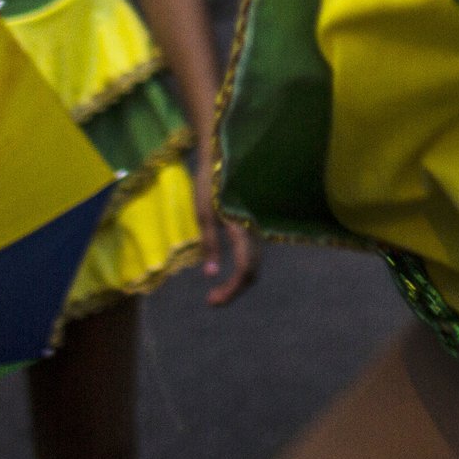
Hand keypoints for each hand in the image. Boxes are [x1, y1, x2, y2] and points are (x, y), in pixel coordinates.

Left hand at [194, 151, 259, 306]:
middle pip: (252, 271)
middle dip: (234, 290)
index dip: (231, 290)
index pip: (244, 269)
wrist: (222, 157)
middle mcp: (255, 231)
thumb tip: (210, 275)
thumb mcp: (203, 214)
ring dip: (237, 282)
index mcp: (243, 229)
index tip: (211, 301)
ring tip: (217, 291)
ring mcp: (256, 229)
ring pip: (254, 263)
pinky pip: (251, 254)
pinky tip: (226, 271)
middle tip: (212, 300)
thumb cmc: (208, 183)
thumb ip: (210, 244)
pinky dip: (241, 269)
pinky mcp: (251, 226)